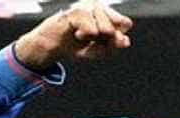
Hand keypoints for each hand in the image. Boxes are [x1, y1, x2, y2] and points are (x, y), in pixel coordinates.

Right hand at [13, 0, 133, 71]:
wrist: (54, 44)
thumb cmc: (78, 44)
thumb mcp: (100, 50)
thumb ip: (114, 45)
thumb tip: (125, 40)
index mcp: (107, 12)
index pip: (125, 23)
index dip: (117, 36)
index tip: (104, 39)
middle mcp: (99, 5)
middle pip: (116, 27)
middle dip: (105, 39)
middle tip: (90, 37)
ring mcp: (88, 5)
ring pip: (107, 29)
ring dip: (94, 38)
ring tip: (82, 34)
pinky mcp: (77, 10)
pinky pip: (93, 30)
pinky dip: (85, 36)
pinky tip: (77, 33)